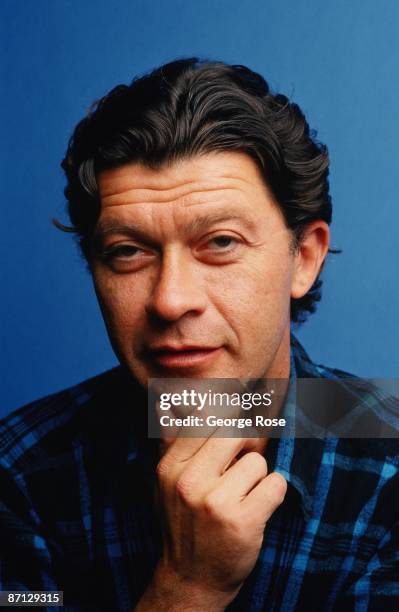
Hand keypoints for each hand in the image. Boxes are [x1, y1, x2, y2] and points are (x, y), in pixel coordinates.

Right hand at [148, 433, 286, 609]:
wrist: (190, 580)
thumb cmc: (182, 523)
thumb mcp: (165, 483)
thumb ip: (169, 440)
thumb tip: (164, 399)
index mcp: (169, 467)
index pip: (206, 419)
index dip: (228, 418)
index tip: (239, 418)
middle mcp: (189, 481)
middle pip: (235, 433)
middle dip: (245, 447)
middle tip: (241, 467)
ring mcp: (215, 502)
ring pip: (257, 461)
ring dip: (257, 477)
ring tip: (242, 496)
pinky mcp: (243, 521)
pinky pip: (276, 484)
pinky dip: (274, 493)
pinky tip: (258, 507)